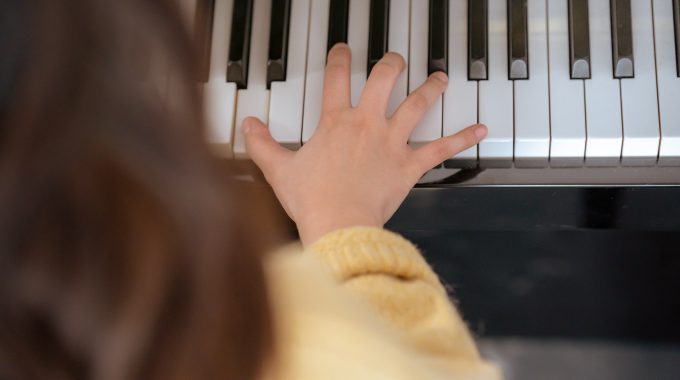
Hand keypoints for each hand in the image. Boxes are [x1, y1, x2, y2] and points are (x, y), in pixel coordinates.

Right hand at [243, 44, 486, 245]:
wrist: (338, 223)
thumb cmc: (311, 200)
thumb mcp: (278, 169)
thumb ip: (262, 144)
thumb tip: (248, 126)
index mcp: (336, 122)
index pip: (336, 79)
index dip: (339, 60)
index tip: (343, 50)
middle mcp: (367, 124)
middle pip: (384, 80)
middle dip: (390, 64)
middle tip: (394, 59)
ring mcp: (392, 143)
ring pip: (416, 105)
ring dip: (430, 88)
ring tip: (439, 76)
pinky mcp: (409, 166)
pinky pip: (441, 148)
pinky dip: (462, 137)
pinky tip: (480, 128)